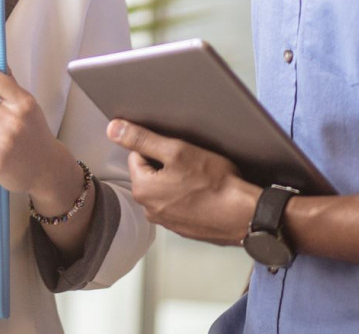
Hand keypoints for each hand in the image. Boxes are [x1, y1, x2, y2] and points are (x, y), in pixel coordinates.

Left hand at [108, 119, 258, 244]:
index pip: (137, 155)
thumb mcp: (176, 151)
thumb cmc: (215, 184)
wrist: (244, 215)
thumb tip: (114, 129)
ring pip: (165, 189)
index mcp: (143, 190)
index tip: (177, 152)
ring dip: (178, 181)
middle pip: (150, 173)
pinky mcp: (184, 228)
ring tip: (200, 180)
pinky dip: (189, 197)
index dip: (158, 148)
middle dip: (167, 165)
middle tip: (191, 165)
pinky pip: (179, 204)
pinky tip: (204, 193)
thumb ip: (142, 139)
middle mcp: (150, 210)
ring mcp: (167, 222)